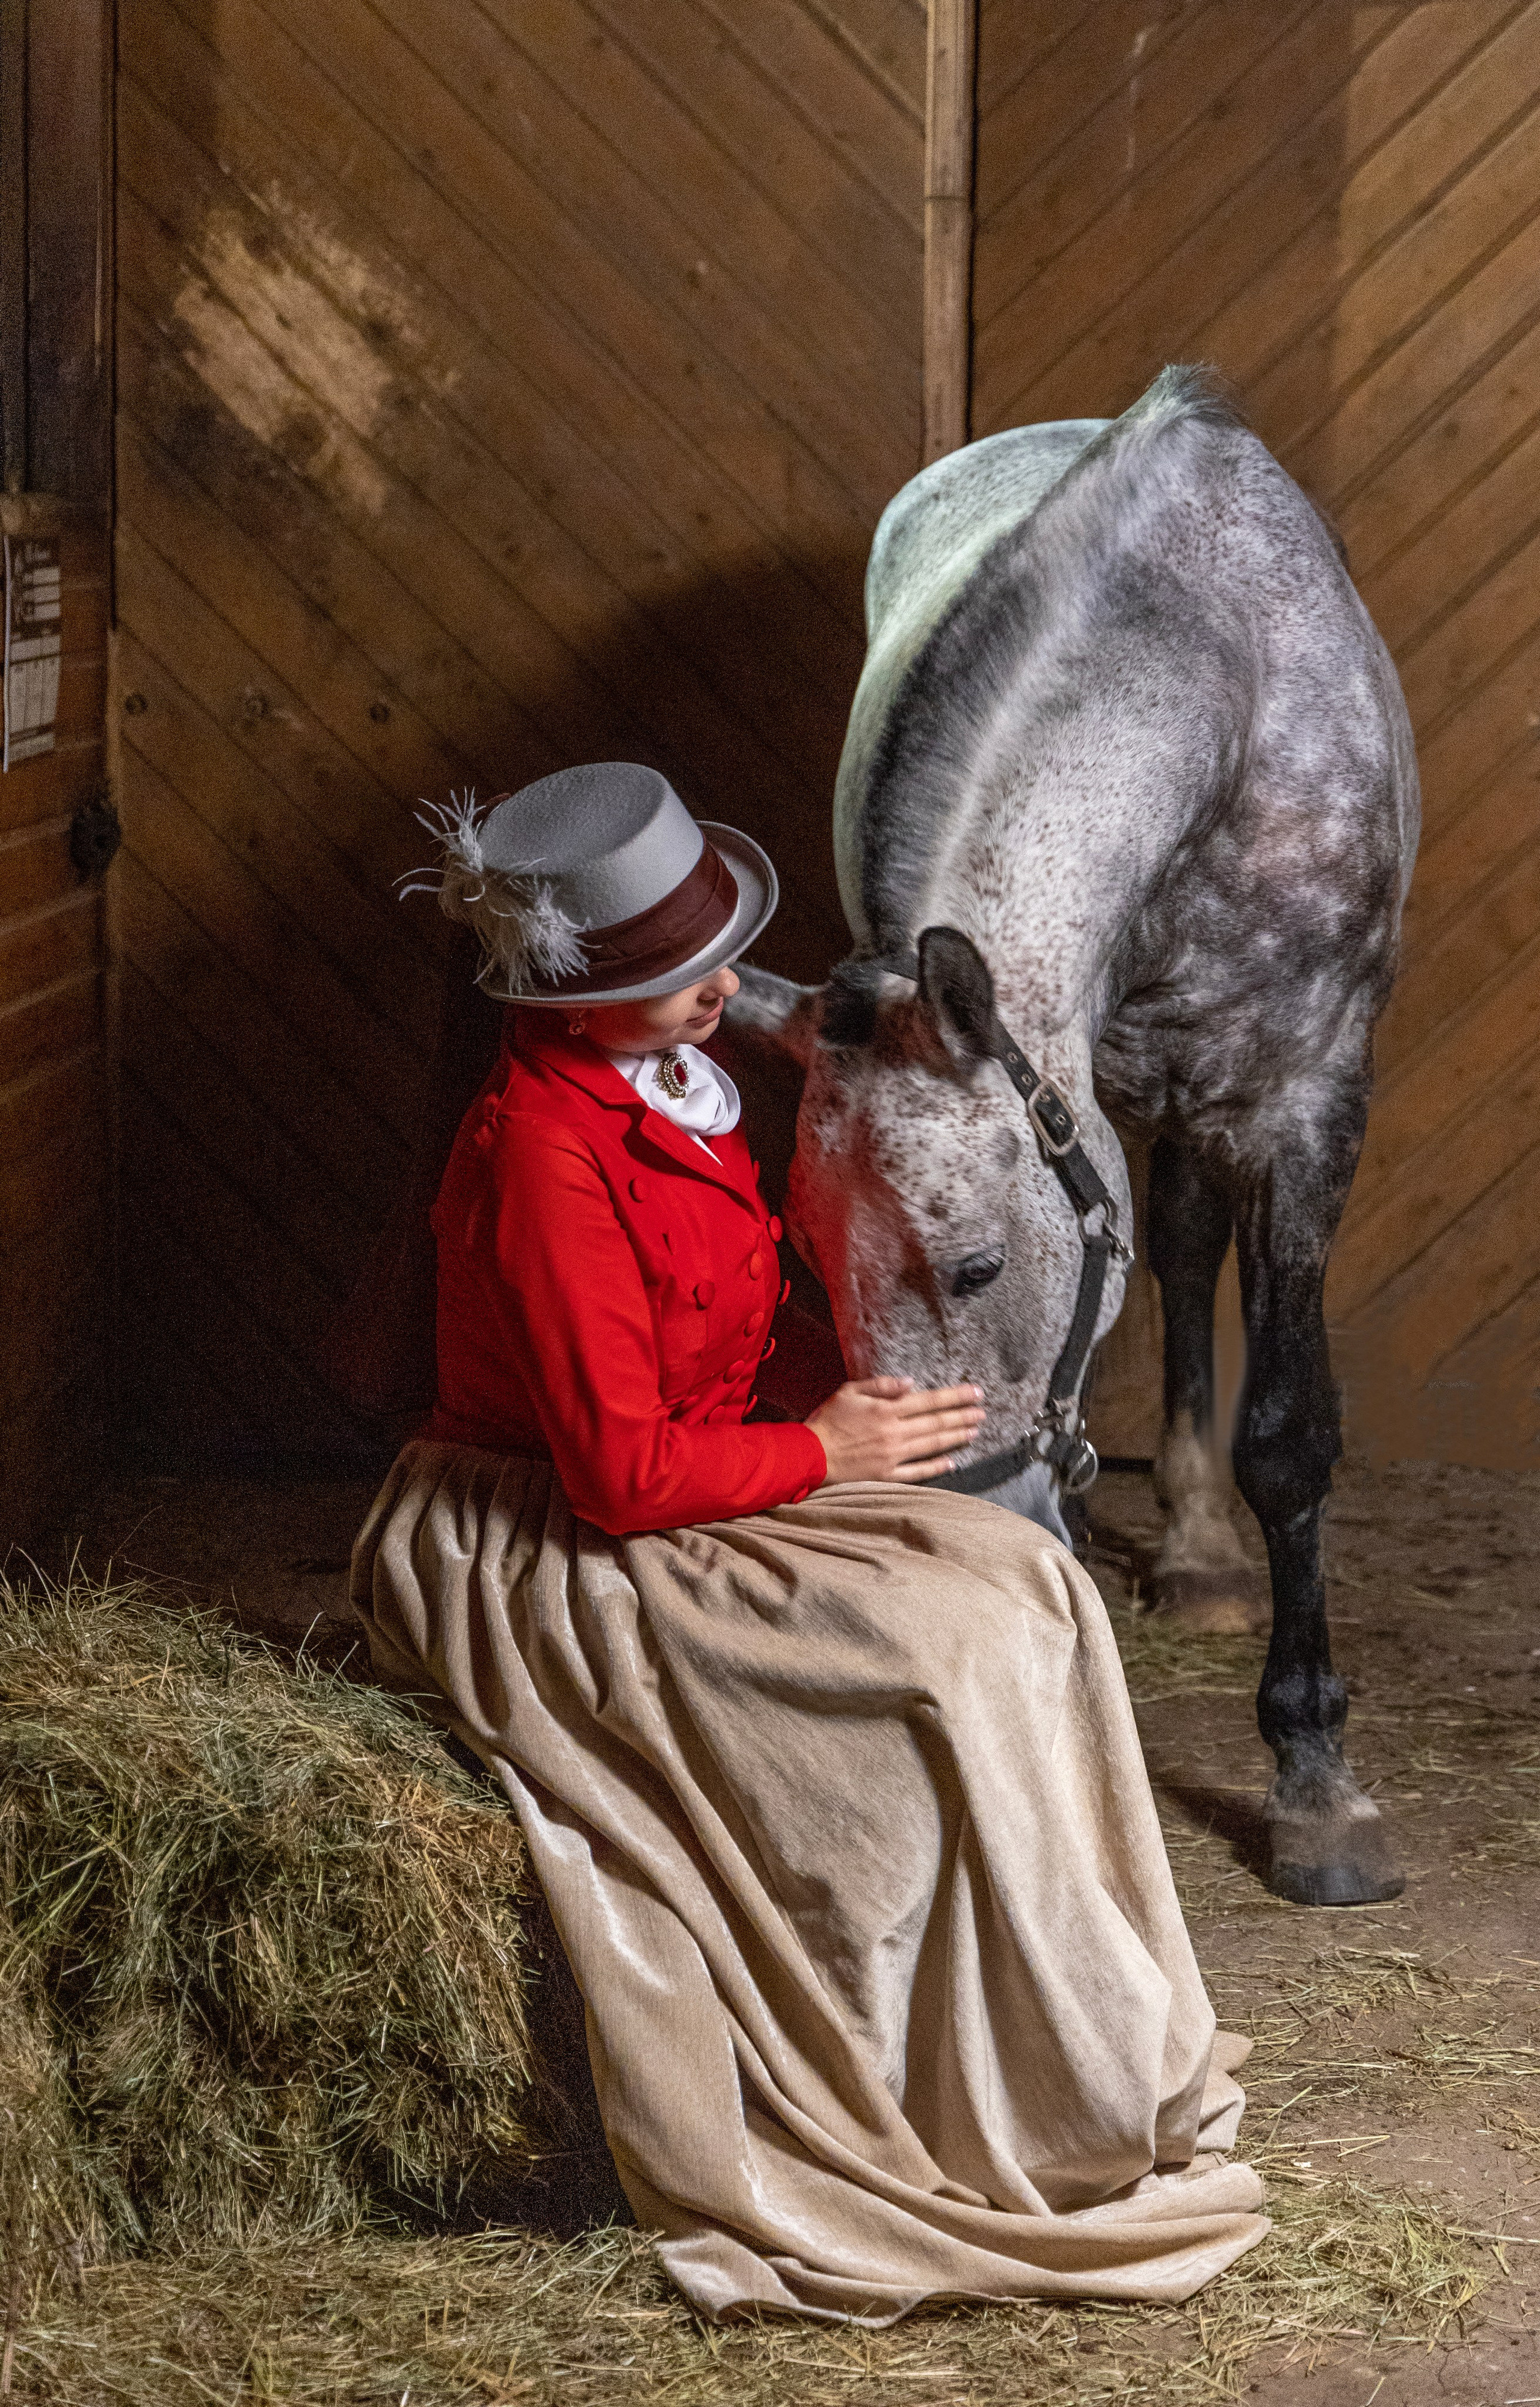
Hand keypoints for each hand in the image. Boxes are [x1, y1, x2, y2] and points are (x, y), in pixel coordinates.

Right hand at [805, 1376, 986, 1485]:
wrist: (809, 1454)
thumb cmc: (827, 1420)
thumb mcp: (849, 1391)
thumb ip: (881, 1385)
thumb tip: (911, 1383)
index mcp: (887, 1409)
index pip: (929, 1401)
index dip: (955, 1396)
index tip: (975, 1392)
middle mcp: (895, 1432)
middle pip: (936, 1423)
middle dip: (962, 1416)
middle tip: (983, 1413)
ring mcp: (893, 1455)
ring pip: (932, 1445)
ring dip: (955, 1437)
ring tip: (974, 1432)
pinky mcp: (887, 1474)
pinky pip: (918, 1472)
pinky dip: (936, 1467)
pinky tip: (952, 1462)